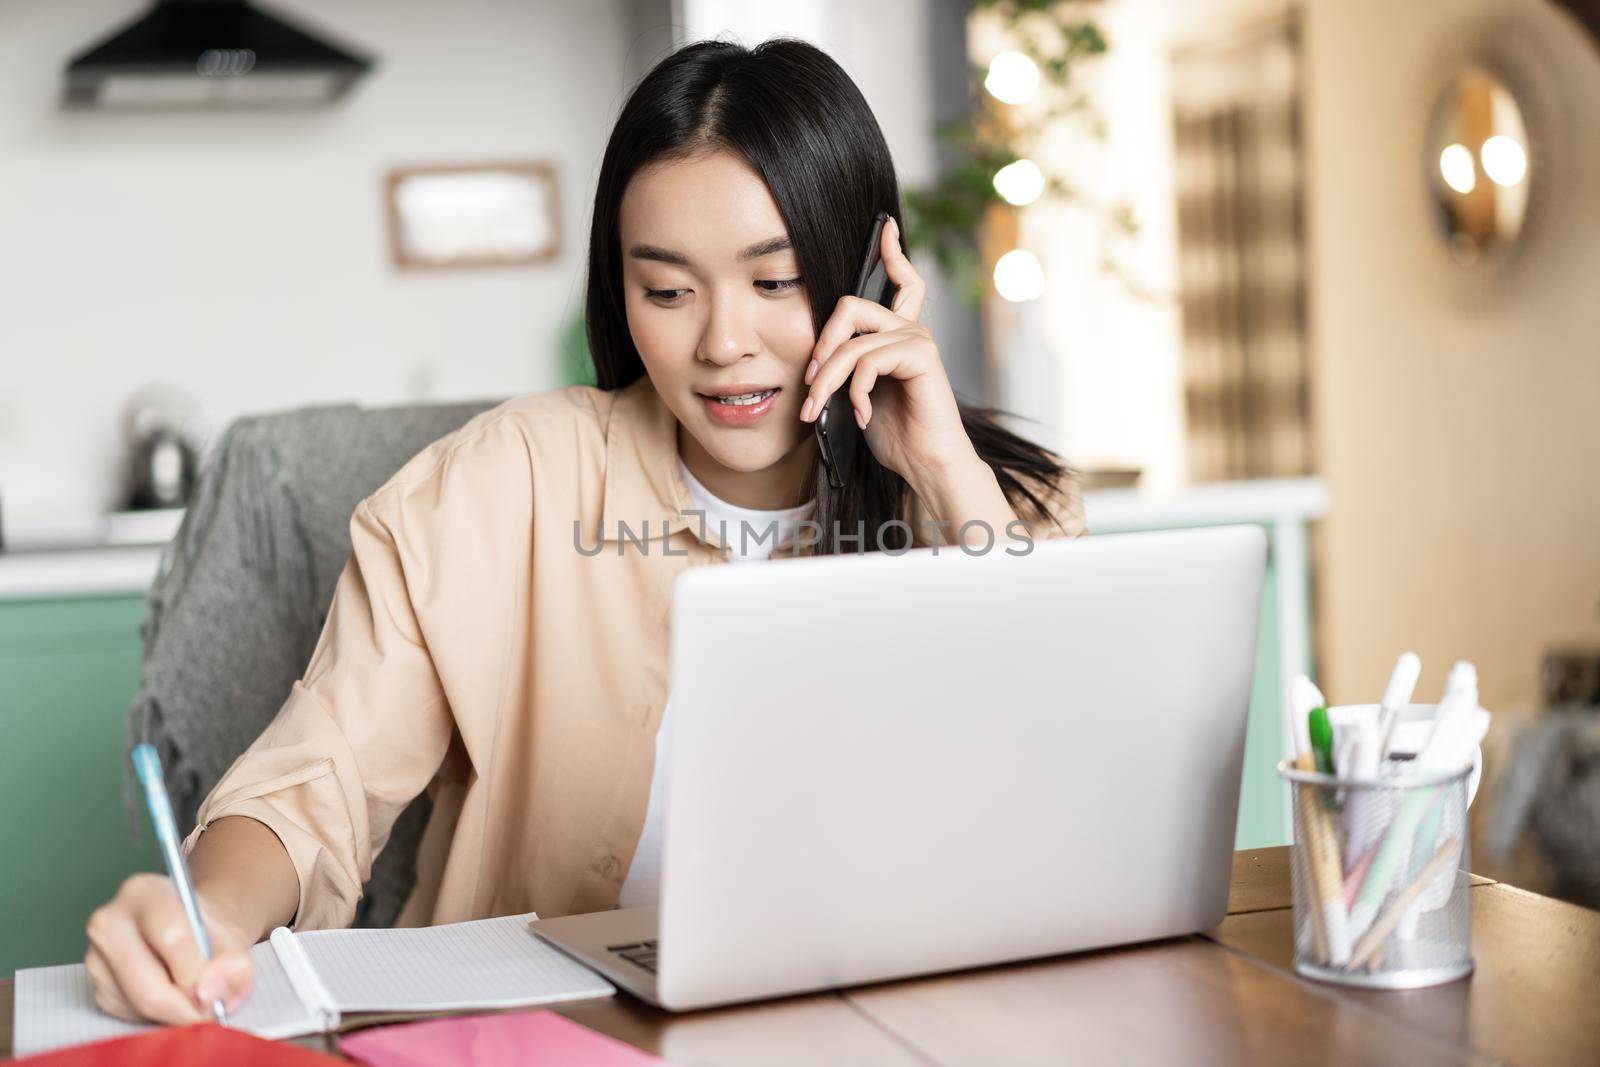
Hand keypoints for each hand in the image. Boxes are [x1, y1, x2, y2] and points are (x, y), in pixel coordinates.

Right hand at [85, 873, 254, 1023]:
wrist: (193, 931)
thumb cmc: (209, 931)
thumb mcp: (234, 939)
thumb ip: (234, 965)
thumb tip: (209, 992)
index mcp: (145, 891)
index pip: (172, 938)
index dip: (197, 975)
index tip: (217, 995)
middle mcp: (109, 920)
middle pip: (147, 985)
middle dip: (186, 1006)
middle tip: (211, 1010)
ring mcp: (96, 956)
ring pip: (139, 1004)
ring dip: (174, 1011)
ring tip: (194, 992)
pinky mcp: (96, 986)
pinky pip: (130, 1014)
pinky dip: (158, 1015)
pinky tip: (171, 992)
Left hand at [798, 216, 977, 489]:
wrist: (925, 464)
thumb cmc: (894, 433)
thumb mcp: (858, 394)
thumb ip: (846, 367)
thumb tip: (817, 359)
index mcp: (896, 334)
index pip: (900, 282)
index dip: (891, 253)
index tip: (884, 228)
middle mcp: (910, 330)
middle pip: (851, 306)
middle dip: (821, 343)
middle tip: (810, 382)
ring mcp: (918, 341)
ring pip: (852, 344)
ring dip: (827, 381)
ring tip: (820, 411)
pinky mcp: (922, 357)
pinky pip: (870, 361)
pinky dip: (857, 392)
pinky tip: (863, 416)